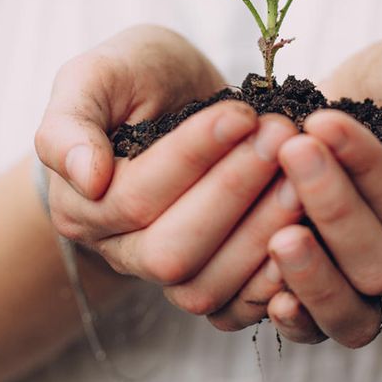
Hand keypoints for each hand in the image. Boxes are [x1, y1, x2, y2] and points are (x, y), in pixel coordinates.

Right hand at [33, 26, 301, 313]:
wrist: (174, 98)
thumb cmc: (135, 79)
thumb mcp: (97, 74)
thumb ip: (70, 121)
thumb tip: (85, 178)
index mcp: (81, 203)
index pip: (136, 196)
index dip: (192, 157)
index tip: (241, 113)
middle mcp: (117, 250)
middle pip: (171, 251)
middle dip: (232, 194)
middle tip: (282, 138)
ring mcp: (165, 276)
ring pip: (204, 285)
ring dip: (260, 231)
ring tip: (302, 175)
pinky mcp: (211, 284)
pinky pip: (237, 307)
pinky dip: (274, 278)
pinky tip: (311, 231)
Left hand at [263, 34, 381, 346]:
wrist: (380, 90)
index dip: (366, 168)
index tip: (323, 121)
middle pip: (380, 263)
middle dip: (334, 207)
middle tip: (293, 150)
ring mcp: (366, 276)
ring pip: (351, 307)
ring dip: (313, 274)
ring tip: (278, 234)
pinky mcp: (325, 283)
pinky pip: (317, 329)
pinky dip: (297, 319)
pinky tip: (271, 297)